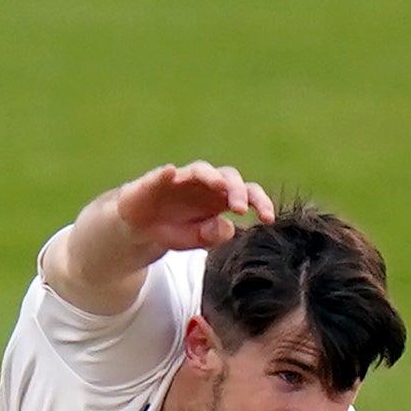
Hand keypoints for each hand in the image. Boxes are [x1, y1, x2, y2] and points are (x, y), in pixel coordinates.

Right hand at [113, 161, 275, 251]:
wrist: (142, 228)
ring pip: (201, 170)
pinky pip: (162, 175)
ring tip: (217, 185)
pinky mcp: (157, 181)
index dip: (260, 203)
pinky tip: (170, 173)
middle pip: (229, 177)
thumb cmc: (175, 230)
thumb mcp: (197, 240)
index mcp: (221, 199)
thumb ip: (213, 236)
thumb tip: (228, 226)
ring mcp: (182, 179)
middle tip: (239, 208)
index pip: (247, 194)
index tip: (268, 219)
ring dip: (210, 176)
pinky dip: (166, 173)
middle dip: (237, 191)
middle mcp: (206, 184)